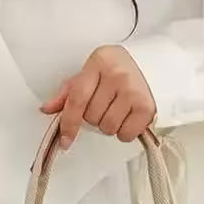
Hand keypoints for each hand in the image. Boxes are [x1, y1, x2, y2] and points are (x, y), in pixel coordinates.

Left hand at [41, 45, 155, 149]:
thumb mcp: (92, 73)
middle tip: (106, 104)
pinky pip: (125, 135)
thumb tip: (47, 108)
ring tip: (118, 110)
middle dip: (95, 117)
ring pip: (107, 128)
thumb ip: (69, 92)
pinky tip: (129, 117)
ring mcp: (133, 91)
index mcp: (99, 62)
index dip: (69, 123)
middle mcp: (116, 75)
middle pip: (92, 117)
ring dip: (109, 125)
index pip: (77, 98)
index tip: (65, 140)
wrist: (156, 66)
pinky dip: (124, 132)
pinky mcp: (146, 107)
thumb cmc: (119, 70)